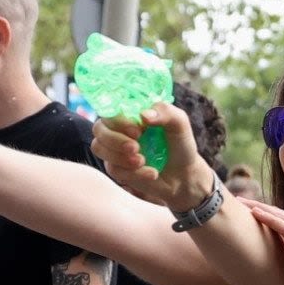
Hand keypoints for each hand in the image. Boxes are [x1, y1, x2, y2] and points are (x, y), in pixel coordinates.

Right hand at [91, 101, 210, 213]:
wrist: (184, 175)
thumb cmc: (179, 145)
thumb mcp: (179, 123)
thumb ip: (165, 112)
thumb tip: (144, 115)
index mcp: (130, 113)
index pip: (111, 109)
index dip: (119, 120)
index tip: (138, 130)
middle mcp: (118, 129)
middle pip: (99, 128)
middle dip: (115, 139)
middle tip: (136, 147)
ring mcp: (115, 150)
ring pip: (99, 148)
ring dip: (119, 156)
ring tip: (143, 161)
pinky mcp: (117, 169)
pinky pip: (114, 170)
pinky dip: (134, 173)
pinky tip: (152, 173)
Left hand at [241, 199, 283, 284]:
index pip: (280, 223)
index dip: (262, 215)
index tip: (244, 211)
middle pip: (276, 215)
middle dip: (255, 207)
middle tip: (235, 200)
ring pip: (279, 217)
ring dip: (258, 208)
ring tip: (240, 201)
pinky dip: (270, 219)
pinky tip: (257, 213)